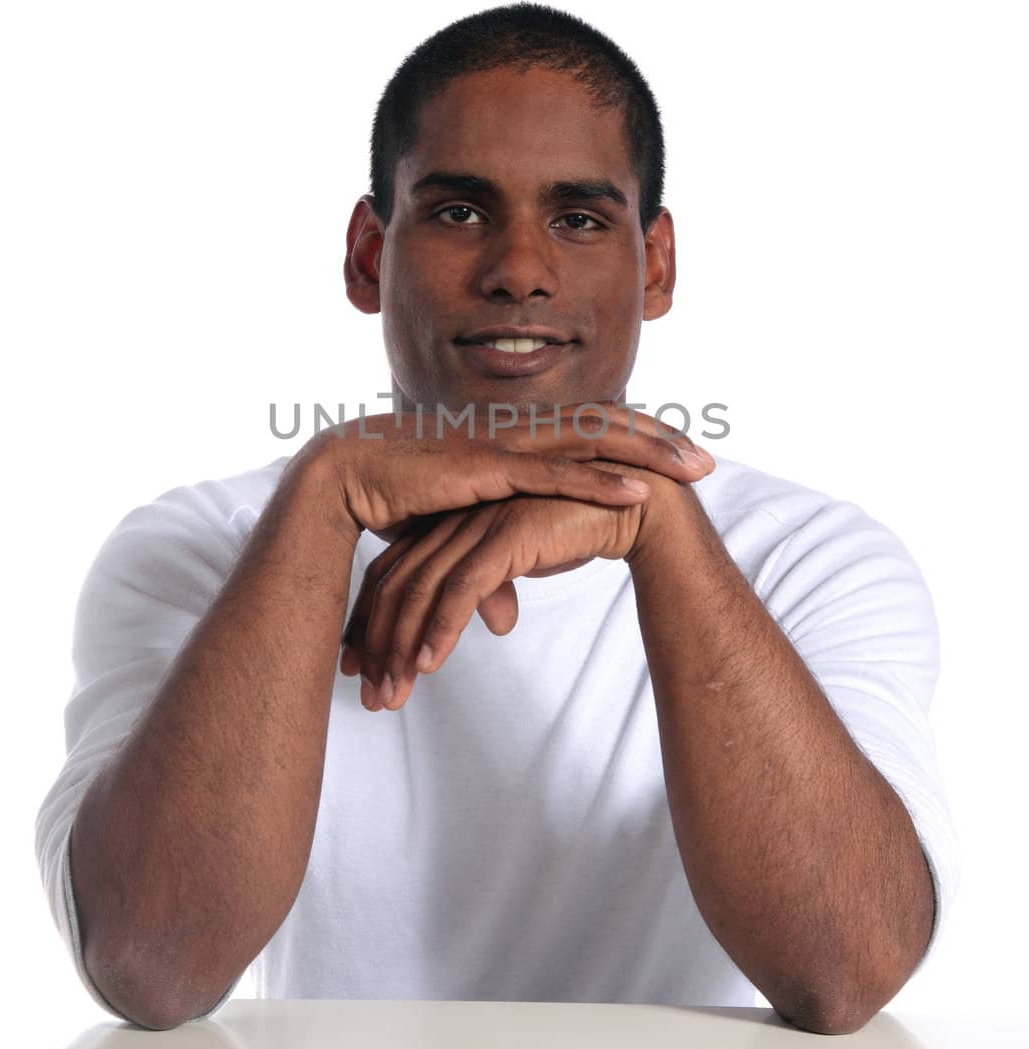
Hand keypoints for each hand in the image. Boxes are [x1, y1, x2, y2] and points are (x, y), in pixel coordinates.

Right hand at [305, 402, 712, 543]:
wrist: (342, 477)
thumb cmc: (393, 502)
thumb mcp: (453, 540)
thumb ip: (488, 574)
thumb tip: (507, 620)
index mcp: (511, 439)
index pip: (586, 432)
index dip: (633, 440)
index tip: (676, 455)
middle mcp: (513, 433)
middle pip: (603, 428)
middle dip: (658, 442)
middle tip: (706, 460)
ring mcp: (502, 445)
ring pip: (591, 443)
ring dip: (647, 456)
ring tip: (695, 469)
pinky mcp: (485, 467)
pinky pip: (554, 476)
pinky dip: (600, 485)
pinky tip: (639, 493)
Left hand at [339, 464, 674, 710]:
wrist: (635, 503)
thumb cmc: (580, 527)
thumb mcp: (525, 564)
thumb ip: (498, 586)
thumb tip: (493, 623)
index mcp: (452, 520)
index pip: (393, 575)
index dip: (371, 624)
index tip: (358, 669)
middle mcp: (457, 519)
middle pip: (395, 586)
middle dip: (377, 647)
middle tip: (370, 698)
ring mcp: (480, 524)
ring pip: (421, 592)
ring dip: (402, 651)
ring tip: (393, 697)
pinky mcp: (506, 534)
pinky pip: (461, 589)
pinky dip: (440, 629)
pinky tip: (428, 665)